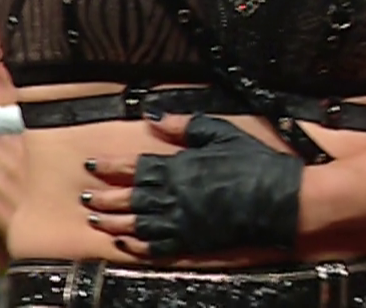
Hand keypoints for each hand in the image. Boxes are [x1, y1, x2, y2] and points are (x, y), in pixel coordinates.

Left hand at [82, 115, 300, 258]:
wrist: (280, 199)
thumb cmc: (252, 162)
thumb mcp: (219, 133)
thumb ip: (184, 126)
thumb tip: (154, 118)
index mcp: (179, 166)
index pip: (135, 166)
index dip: (110, 166)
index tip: (91, 165)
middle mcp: (174, 196)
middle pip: (130, 197)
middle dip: (104, 197)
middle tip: (85, 197)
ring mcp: (182, 222)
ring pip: (138, 224)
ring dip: (114, 222)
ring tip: (96, 221)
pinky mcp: (193, 242)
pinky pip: (158, 247)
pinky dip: (138, 247)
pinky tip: (125, 245)